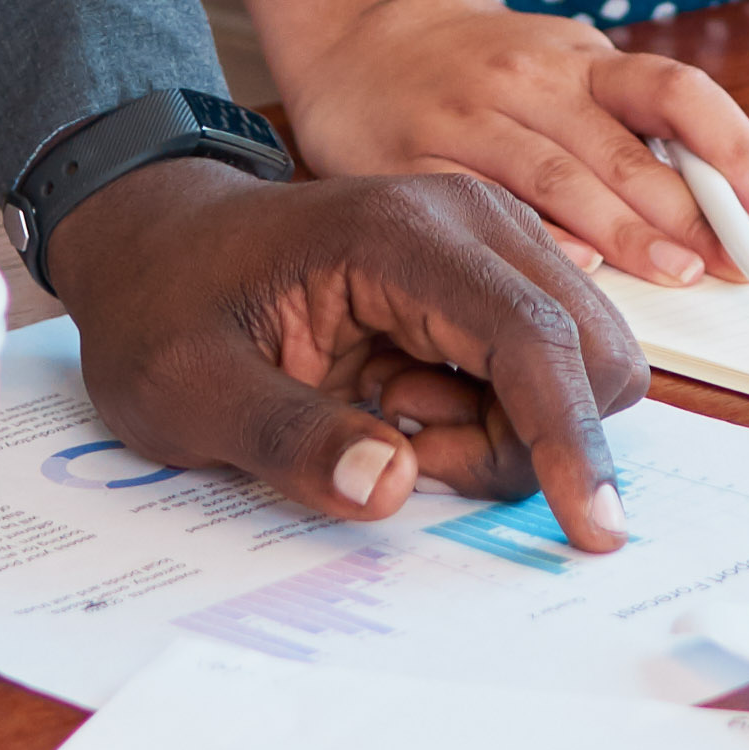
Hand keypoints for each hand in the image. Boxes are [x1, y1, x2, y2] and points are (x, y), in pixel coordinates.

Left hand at [57, 152, 650, 550]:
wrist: (155, 252)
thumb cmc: (166, 314)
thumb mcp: (191, 392)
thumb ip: (288, 441)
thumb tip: (392, 485)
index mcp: (398, 235)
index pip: (528, 335)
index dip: (568, 437)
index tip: (593, 530)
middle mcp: (469, 219)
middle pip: (584, 349)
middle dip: (527, 438)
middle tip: (407, 449)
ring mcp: (488, 239)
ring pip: (578, 361)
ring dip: (509, 428)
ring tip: (390, 418)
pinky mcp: (490, 273)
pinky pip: (547, 364)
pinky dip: (498, 413)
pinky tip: (403, 402)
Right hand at [277, 0, 748, 283]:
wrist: (366, 31)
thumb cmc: (488, 68)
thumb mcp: (564, 70)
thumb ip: (626, 129)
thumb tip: (721, 208)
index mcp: (580, 58)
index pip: (676, 92)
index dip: (736, 148)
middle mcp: (529, 80)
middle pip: (622, 149)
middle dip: (688, 213)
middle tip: (734, 265)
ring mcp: (467, 116)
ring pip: (557, 178)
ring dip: (625, 232)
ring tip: (677, 274)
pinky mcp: (409, 157)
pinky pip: (478, 204)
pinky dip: (529, 237)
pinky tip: (571, 271)